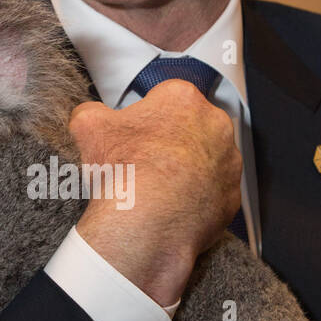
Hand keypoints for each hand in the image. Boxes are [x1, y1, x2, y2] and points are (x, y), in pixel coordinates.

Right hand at [69, 82, 241, 306]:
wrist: (147, 223)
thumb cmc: (124, 171)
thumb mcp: (88, 127)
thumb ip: (91, 111)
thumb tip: (90, 115)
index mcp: (183, 98)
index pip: (166, 97)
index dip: (147, 116)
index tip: (136, 134)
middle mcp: (216, 124)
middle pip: (191, 126)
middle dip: (172, 140)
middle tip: (147, 162)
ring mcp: (228, 162)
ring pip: (207, 160)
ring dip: (189, 169)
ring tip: (160, 188)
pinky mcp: (232, 196)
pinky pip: (214, 193)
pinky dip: (198, 199)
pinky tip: (174, 208)